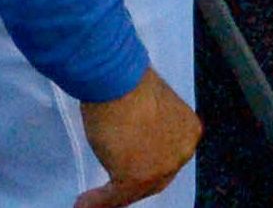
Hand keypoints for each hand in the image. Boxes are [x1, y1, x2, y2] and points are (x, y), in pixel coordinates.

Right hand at [75, 72, 199, 207]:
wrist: (117, 78)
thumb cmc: (127, 81)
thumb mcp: (145, 105)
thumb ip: (147, 125)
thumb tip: (132, 136)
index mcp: (188, 130)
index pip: (167, 156)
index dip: (148, 164)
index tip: (130, 166)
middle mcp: (182, 151)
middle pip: (155, 176)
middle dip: (134, 182)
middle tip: (113, 187)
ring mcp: (161, 167)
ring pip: (136, 189)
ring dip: (112, 196)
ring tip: (91, 200)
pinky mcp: (136, 177)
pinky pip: (114, 196)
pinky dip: (97, 202)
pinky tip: (83, 203)